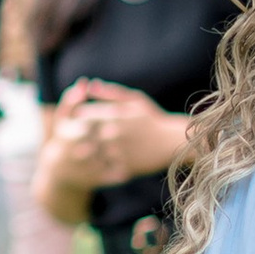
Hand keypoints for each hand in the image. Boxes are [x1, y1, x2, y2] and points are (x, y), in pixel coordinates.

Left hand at [54, 81, 181, 183]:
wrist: (175, 141)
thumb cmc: (154, 118)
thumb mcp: (135, 100)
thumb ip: (111, 93)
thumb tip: (90, 85)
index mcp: (112, 115)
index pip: (81, 116)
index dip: (80, 119)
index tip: (83, 122)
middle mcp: (112, 133)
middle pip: (83, 136)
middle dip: (81, 136)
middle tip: (84, 139)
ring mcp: (117, 151)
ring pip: (91, 154)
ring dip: (90, 153)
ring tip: (95, 152)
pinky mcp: (124, 167)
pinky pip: (105, 168)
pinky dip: (103, 167)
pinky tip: (106, 163)